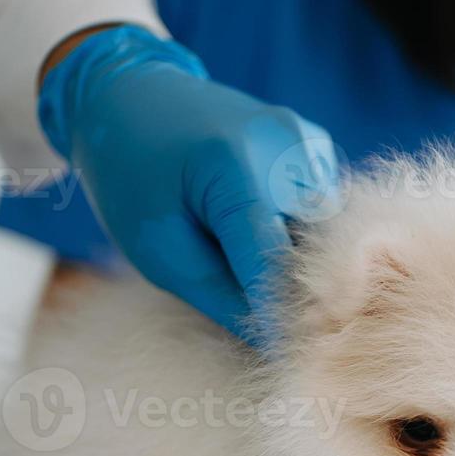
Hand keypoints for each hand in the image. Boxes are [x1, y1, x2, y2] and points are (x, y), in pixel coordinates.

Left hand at [38, 25, 340, 342]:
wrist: (130, 93)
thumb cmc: (129, 175)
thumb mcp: (159, 249)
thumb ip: (221, 296)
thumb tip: (274, 341)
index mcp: (237, 167)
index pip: (276, 264)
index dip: (281, 319)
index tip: (290, 362)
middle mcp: (288, 147)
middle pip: (313, 249)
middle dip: (294, 291)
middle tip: (268, 322)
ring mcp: (308, 140)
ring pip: (325, 232)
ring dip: (298, 260)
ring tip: (249, 262)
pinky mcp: (315, 144)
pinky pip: (320, 208)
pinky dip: (297, 231)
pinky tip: (260, 227)